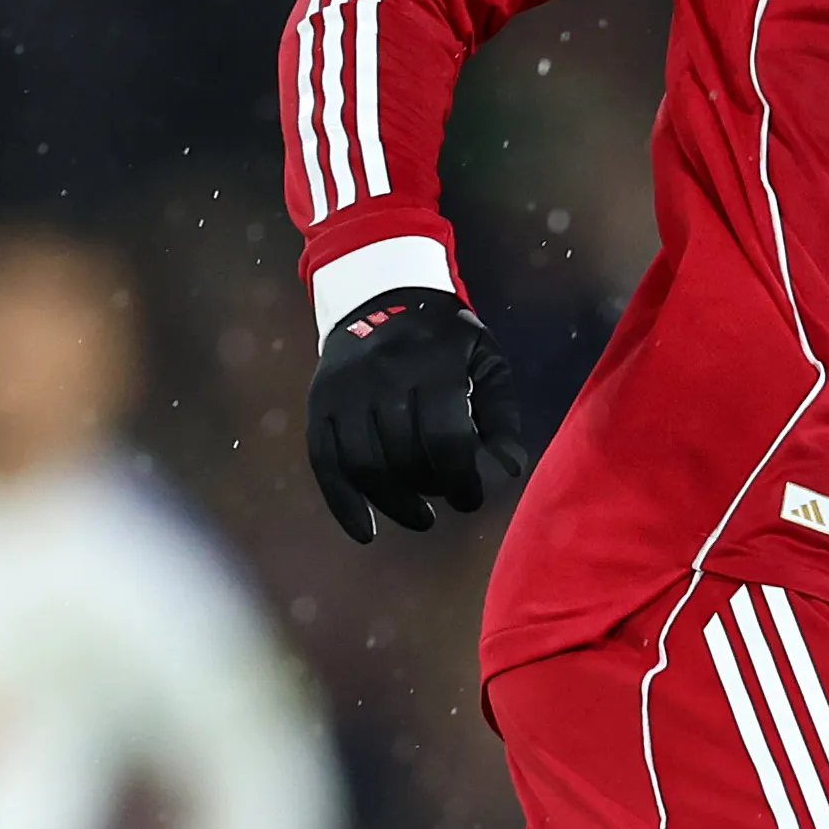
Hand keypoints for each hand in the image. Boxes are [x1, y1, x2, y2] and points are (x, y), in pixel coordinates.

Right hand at [305, 290, 528, 540]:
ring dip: (395, 503)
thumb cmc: (444, 340)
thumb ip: (502, 414)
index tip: (469, 498)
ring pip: (365, 464)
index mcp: (431, 362)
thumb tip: (509, 470)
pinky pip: (325, 462)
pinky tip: (366, 532)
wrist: (379, 295)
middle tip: (449, 499)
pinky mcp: (319, 403)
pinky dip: (343, 504)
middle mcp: (382, 375)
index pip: (445, 437)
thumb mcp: (485, 360)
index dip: (460, 480)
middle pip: (404, 455)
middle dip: (431, 490)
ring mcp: (345, 390)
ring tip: (420, 517)